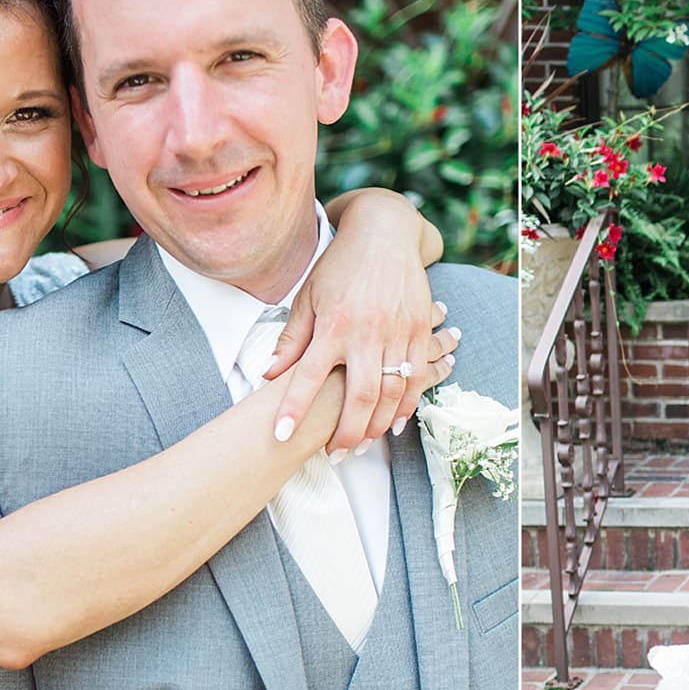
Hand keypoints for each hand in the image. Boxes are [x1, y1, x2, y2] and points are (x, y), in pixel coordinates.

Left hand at [261, 197, 450, 453]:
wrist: (384, 233)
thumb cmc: (339, 265)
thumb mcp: (308, 296)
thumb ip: (292, 339)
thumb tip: (269, 375)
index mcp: (333, 324)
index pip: (308, 376)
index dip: (293, 408)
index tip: (279, 436)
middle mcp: (366, 332)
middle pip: (358, 397)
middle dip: (345, 434)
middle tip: (333, 456)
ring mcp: (398, 333)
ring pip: (391, 394)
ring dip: (376, 427)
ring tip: (361, 446)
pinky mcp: (420, 330)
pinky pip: (417, 378)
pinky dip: (406, 406)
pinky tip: (394, 424)